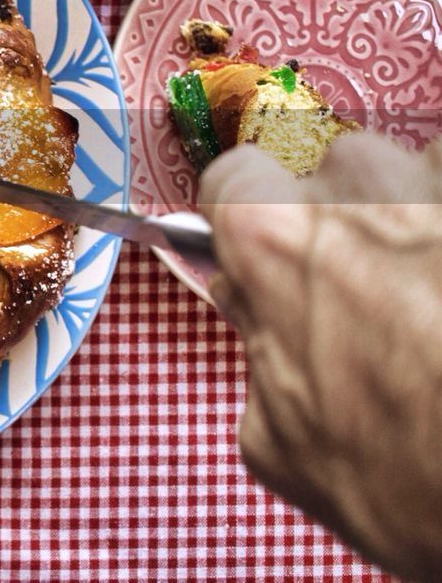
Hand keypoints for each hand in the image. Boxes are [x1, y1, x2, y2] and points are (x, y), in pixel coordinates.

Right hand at [200, 133, 441, 579]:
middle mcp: (362, 195)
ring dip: (423, 226)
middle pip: (340, 171)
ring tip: (434, 302)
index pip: (234, 176)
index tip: (264, 245)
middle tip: (371, 297)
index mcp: (275, 240)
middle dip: (351, 222)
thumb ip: (257, 358)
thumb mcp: (282, 446)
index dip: (246, 214)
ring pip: (422, 177)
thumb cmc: (413, 484)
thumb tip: (260, 318)